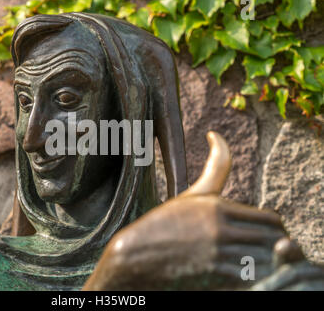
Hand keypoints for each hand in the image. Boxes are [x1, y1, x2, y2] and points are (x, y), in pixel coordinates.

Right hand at [83, 132, 299, 289]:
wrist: (135, 253)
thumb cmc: (165, 222)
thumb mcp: (192, 194)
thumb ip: (214, 167)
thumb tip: (215, 134)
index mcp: (217, 207)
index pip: (271, 219)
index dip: (276, 230)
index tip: (269, 236)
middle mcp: (218, 228)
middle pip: (273, 240)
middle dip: (276, 247)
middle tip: (269, 252)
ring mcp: (214, 254)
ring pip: (265, 262)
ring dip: (267, 264)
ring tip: (258, 264)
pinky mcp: (211, 277)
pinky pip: (249, 280)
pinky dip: (253, 278)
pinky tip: (241, 275)